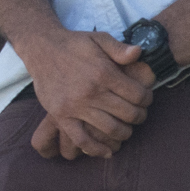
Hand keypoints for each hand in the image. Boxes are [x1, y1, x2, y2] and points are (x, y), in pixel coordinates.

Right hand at [24, 29, 152, 159]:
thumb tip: (138, 53)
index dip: (147, 99)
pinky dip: (97, 149)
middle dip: (139, 116)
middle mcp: (91, 91)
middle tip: (139, 115)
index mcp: (104, 72)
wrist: (42, 49)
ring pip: (110, 129)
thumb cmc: (74, 44)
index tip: (146, 99)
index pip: (137, 95)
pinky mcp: (61, 116)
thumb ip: (119, 48)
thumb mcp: (98, 39)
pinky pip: (81, 140)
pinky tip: (107, 151)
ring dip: (124, 133)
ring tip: (126, 129)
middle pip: (128, 114)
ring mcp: (75, 106)